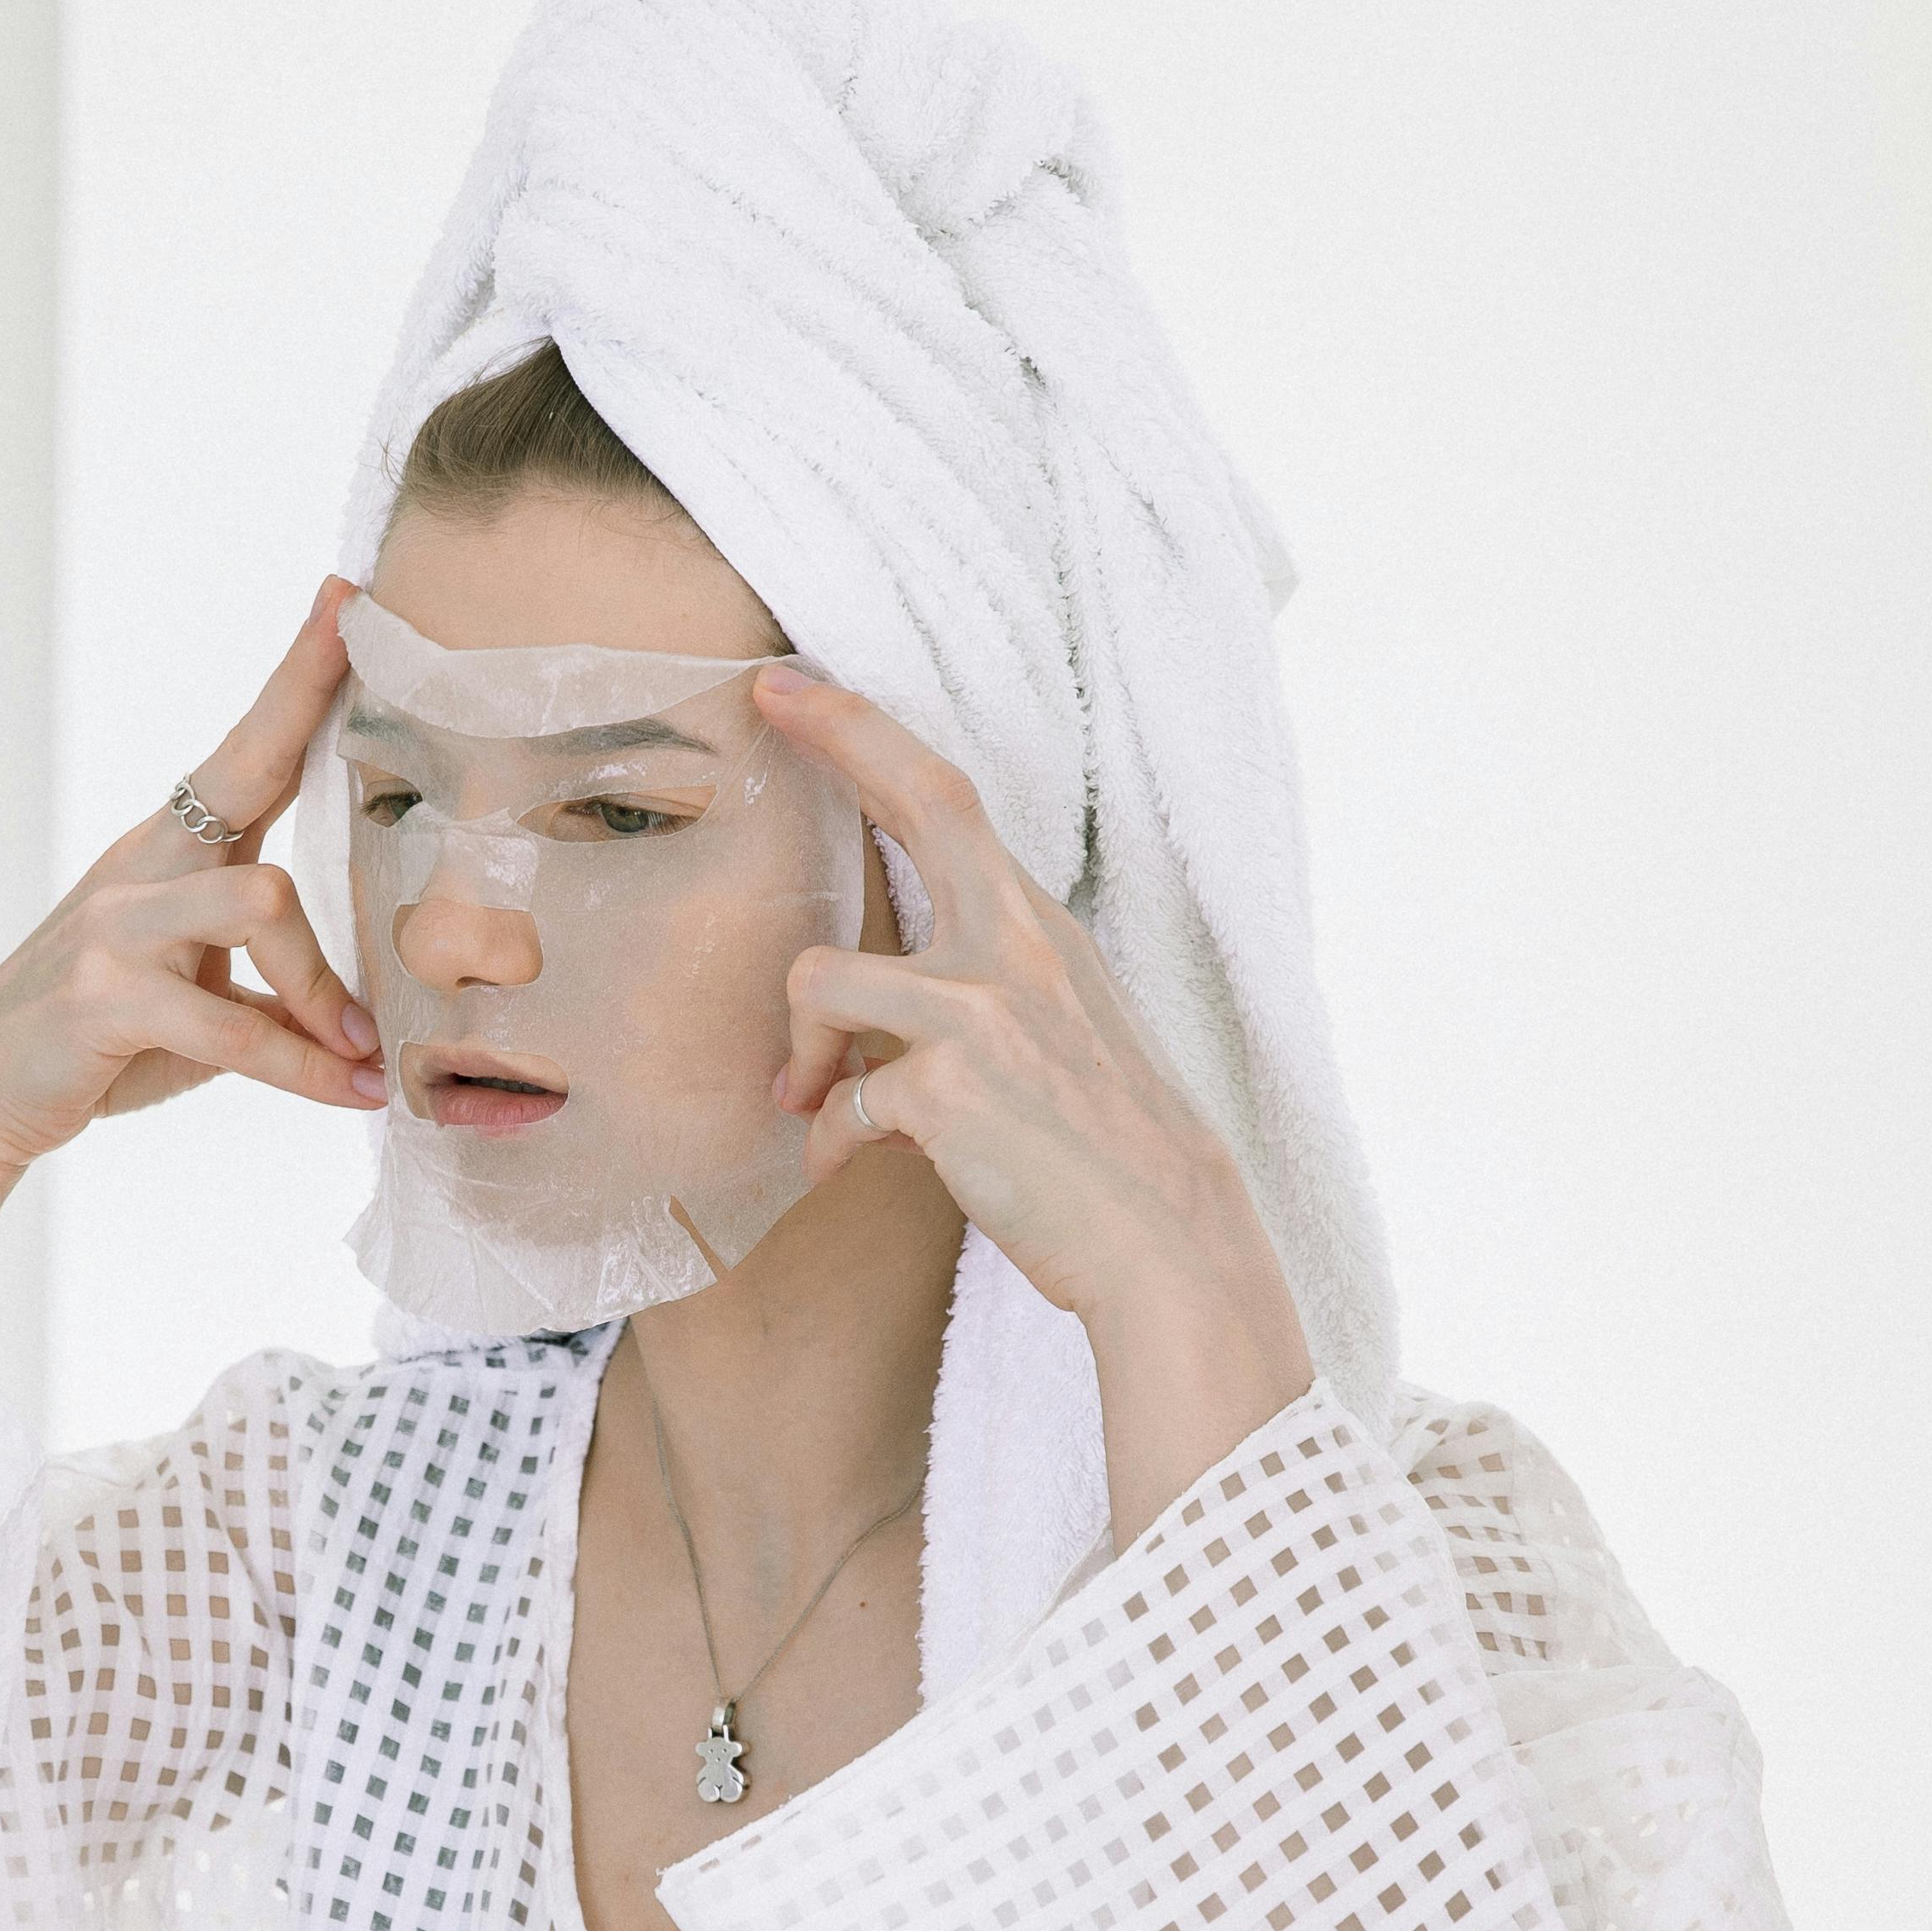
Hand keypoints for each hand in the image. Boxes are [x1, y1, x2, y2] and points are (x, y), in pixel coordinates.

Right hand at [0, 579, 386, 1226]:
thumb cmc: (96, 1038)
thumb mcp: (189, 991)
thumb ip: (265, 976)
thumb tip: (364, 1006)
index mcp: (170, 850)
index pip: (247, 747)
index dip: (298, 675)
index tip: (344, 599)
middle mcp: (143, 867)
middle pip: (248, 774)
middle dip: (308, 706)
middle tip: (368, 647)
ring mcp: (118, 926)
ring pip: (262, 904)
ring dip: (324, 985)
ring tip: (363, 1049)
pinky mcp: (105, 998)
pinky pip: (233, 1027)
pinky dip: (302, 1068)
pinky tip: (347, 1093)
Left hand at [759, 667, 1316, 1509]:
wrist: (1167, 1243)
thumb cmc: (1108, 1153)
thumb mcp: (1062, 1036)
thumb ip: (987, 993)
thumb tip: (894, 1016)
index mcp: (1038, 932)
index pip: (952, 799)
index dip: (870, 732)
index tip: (800, 686)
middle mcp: (1014, 946)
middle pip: (916, 802)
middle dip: (838, 735)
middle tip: (764, 700)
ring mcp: (979, 1008)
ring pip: (821, 981)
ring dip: (799, 1051)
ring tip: (807, 1101)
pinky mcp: (944, 1086)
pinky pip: (835, 1104)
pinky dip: (826, 1143)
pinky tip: (842, 1170)